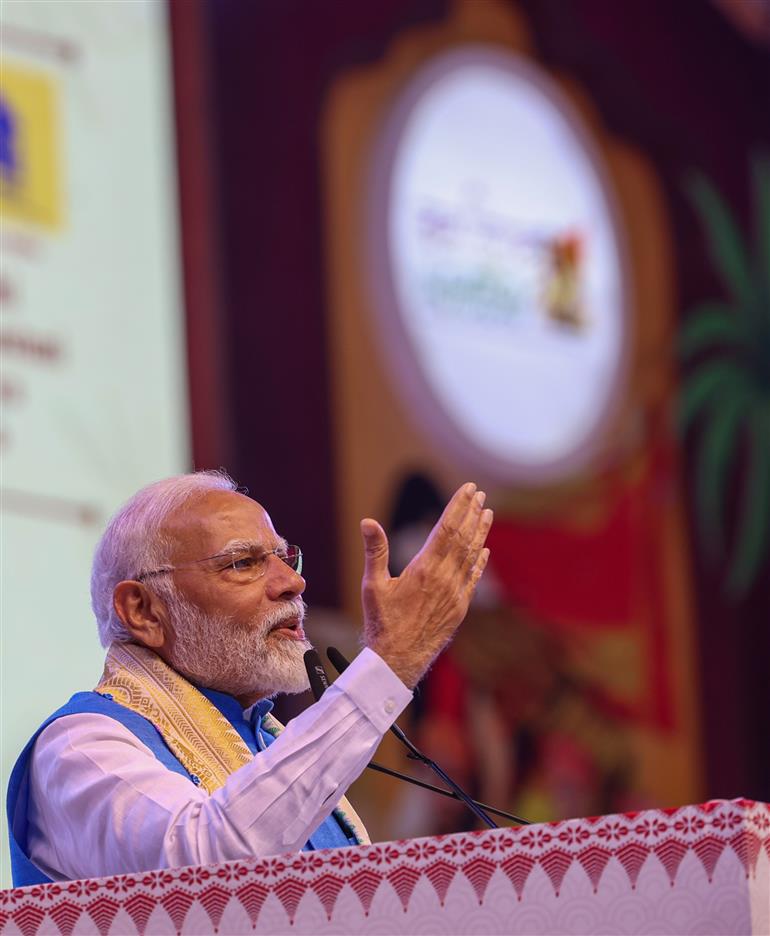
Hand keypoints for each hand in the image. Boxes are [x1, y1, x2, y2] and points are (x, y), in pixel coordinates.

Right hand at [360, 482, 492, 688]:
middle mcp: (445, 579)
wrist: (398, 661)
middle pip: (463, 538)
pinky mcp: (460, 608)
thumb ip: (375, 551)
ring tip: (487, 513)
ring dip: (480, 533)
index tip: (467, 489)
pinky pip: (473, 579)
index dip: (458, 506)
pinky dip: (480, 562)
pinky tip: (485, 550)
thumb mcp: (373, 585)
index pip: (446, 529)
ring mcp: (455, 594)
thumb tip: (368, 522)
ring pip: (472, 556)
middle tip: (479, 494)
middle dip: (471, 513)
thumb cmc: (382, 623)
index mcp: (424, 569)